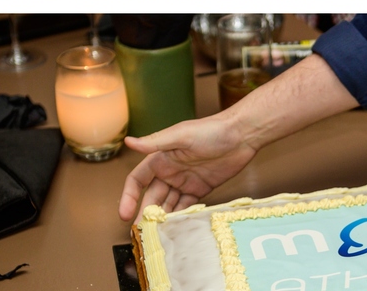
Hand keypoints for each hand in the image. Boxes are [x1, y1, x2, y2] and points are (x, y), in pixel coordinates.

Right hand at [118, 113, 258, 220]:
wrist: (242, 135)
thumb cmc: (211, 130)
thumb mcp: (181, 135)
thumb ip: (155, 142)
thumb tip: (129, 141)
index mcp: (161, 158)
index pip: (137, 180)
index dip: (129, 196)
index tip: (124, 214)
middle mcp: (170, 171)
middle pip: (152, 197)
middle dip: (145, 214)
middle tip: (143, 233)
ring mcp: (185, 181)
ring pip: (168, 204)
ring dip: (162, 218)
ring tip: (158, 235)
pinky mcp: (200, 189)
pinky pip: (186, 206)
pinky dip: (180, 216)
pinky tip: (176, 228)